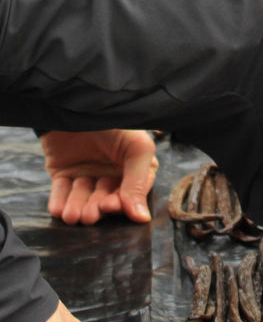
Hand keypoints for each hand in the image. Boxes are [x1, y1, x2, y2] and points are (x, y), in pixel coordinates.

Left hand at [41, 128, 157, 224]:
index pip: (131, 193)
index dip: (121, 203)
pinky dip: (60, 202)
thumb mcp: (135, 148)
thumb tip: (143, 218)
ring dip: (78, 208)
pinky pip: (61, 192)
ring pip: (83, 199)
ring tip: (73, 215)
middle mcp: (112, 173)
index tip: (111, 206)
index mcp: (135, 167)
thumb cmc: (114, 121)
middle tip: (91, 213)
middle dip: (97, 207)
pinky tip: (60, 210)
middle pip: (105, 198)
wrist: (76, 103)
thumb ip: (138, 182)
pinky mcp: (63, 173)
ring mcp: (87, 173)